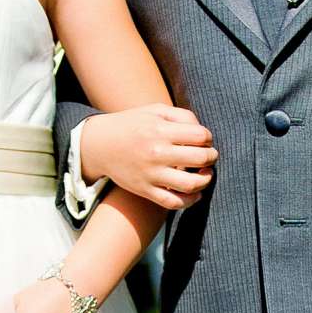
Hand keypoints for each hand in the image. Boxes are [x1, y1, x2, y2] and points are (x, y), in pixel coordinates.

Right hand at [80, 105, 215, 210]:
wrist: (100, 144)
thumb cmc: (132, 125)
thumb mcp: (154, 110)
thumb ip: (182, 116)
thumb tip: (204, 134)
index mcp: (160, 130)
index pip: (200, 136)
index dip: (208, 138)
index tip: (204, 140)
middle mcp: (157, 152)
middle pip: (201, 158)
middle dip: (211, 157)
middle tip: (209, 156)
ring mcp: (151, 174)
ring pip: (191, 184)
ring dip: (206, 180)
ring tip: (205, 174)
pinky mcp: (145, 190)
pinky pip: (173, 202)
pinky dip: (190, 201)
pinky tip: (196, 193)